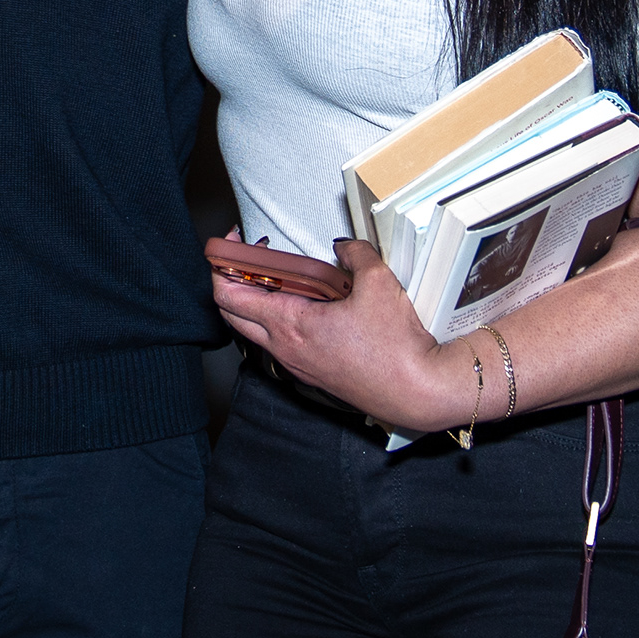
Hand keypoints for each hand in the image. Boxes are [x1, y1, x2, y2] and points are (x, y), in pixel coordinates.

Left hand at [209, 238, 473, 431]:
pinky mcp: (312, 374)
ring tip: (283, 276)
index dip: (221, 265)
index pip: (227, 296)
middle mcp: (284, 349)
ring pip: (255, 330)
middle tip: (253, 257)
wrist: (417, 392)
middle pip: (232, 314)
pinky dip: (279, 319)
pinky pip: (280, 343)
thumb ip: (355, 254)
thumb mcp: (378, 282)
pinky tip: (309, 304)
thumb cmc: (395, 347)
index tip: (234, 245)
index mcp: (289, 325)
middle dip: (233, 280)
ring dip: (257, 301)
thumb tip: (344, 246)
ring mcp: (296, 365)